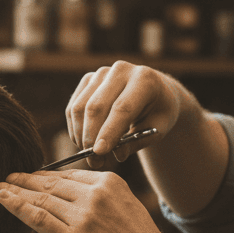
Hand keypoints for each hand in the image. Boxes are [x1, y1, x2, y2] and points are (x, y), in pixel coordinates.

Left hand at [0, 168, 183, 232]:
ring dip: (16, 190)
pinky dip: (16, 205)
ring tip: (0, 187)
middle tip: (9, 176)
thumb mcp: (128, 210)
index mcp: (110, 183)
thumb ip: (103, 202)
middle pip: (51, 184)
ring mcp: (83, 217)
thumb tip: (74, 201)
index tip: (31, 176)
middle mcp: (95, 195)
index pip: (69, 175)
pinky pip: (37, 217)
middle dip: (26, 179)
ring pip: (40, 198)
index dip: (46, 175)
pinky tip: (2, 198)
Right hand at [65, 61, 183, 165]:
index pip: (122, 108)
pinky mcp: (88, 79)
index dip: (109, 131)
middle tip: (95, 162)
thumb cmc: (159, 112)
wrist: (156, 91)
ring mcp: (102, 73)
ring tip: (91, 155)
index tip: (99, 152)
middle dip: (91, 138)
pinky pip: (74, 107)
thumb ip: (138, 142)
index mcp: (145, 79)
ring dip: (80, 135)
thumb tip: (116, 154)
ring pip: (80, 107)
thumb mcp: (158, 129)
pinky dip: (75, 128)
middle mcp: (121, 70)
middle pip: (97, 106)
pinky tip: (84, 142)